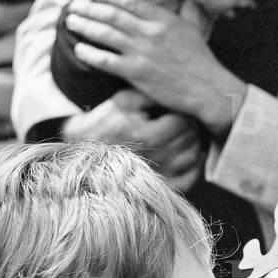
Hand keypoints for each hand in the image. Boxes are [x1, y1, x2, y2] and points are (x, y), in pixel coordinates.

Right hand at [62, 90, 206, 190]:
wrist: (83, 154)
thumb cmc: (104, 124)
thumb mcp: (122, 101)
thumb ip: (150, 93)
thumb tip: (175, 90)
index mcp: (148, 135)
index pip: (184, 121)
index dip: (185, 112)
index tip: (179, 109)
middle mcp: (157, 158)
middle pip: (190, 138)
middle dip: (190, 126)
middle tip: (184, 120)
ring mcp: (160, 175)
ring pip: (193, 156)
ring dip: (194, 143)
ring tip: (184, 135)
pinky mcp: (161, 187)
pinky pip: (190, 177)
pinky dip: (193, 165)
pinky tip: (185, 154)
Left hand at [64, 0, 246, 135]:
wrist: (208, 88)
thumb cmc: (201, 60)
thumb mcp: (194, 29)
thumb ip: (185, 11)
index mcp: (163, 19)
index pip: (127, 2)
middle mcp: (150, 32)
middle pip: (111, 15)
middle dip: (88, 8)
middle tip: (73, 4)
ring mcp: (142, 53)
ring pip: (105, 34)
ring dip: (84, 26)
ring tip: (70, 21)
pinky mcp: (136, 73)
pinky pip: (106, 60)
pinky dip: (90, 54)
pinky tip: (79, 49)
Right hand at [190, 0, 257, 15]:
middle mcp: (234, 1)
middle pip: (243, 3)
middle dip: (248, 4)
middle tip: (252, 6)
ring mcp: (225, 7)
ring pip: (230, 12)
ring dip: (231, 13)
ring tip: (232, 15)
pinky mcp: (215, 10)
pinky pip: (217, 13)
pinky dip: (216, 14)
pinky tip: (215, 15)